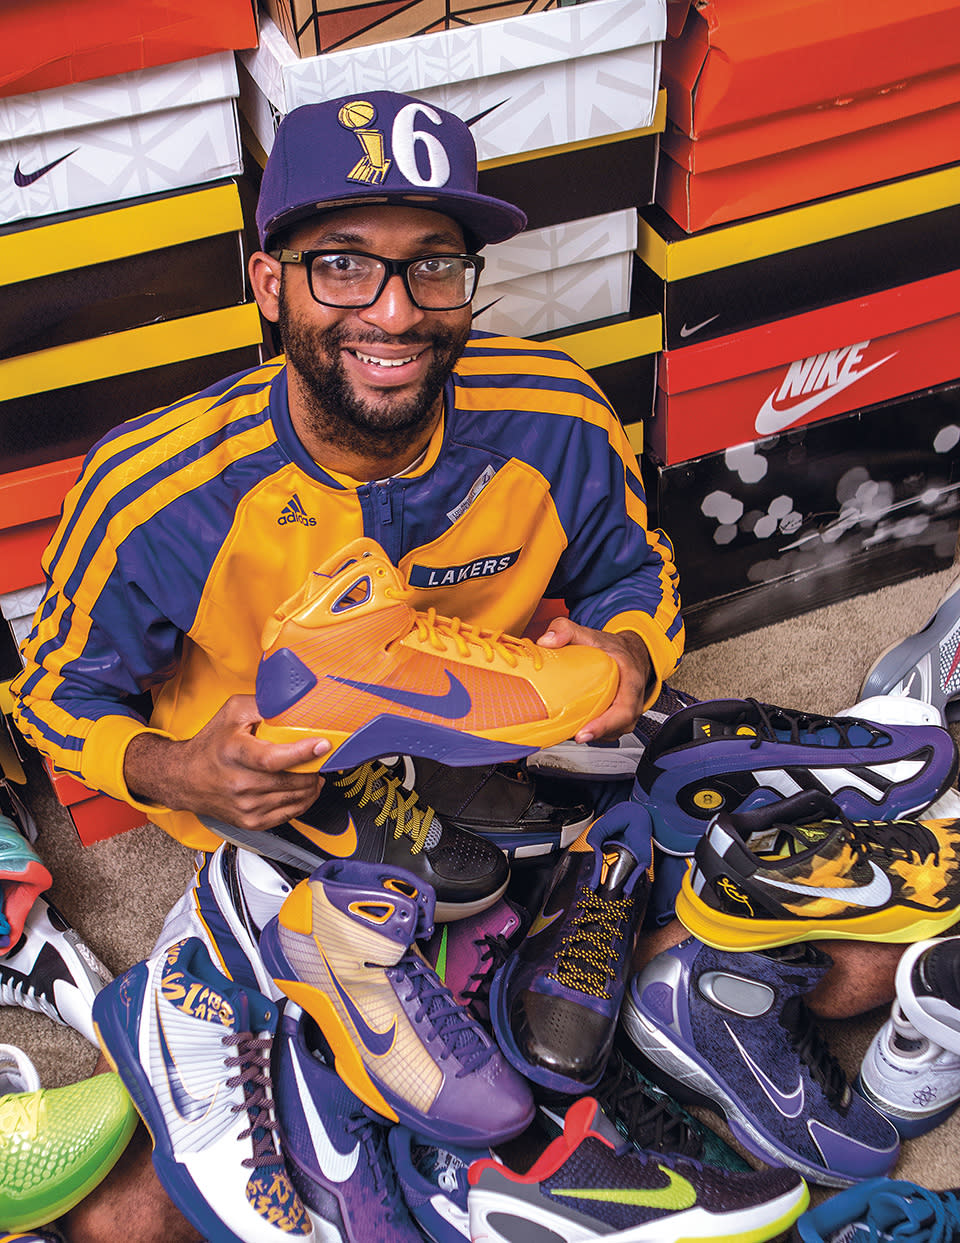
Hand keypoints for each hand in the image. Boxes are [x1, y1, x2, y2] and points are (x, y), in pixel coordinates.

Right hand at [123, 695, 330, 830]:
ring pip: (296, 798)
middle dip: (314, 768)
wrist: (184, 778)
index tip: (323, 745)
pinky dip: (304, 800)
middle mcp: (239, 783)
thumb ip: (264, 704)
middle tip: (320, 757)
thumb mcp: (233, 712)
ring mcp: (246, 806)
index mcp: (234, 753)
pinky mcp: (251, 821)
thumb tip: (294, 700)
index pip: (273, 758)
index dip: (302, 752)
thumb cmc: (212, 743)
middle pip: (292, 781)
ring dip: (312, 784)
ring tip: (314, 770)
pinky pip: (290, 814)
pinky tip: (304, 787)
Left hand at [536, 617, 651, 742]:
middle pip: (616, 727)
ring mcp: (627, 713)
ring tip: (566, 731)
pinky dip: (591, 732)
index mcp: (630, 681)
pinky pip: (606, 732)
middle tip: (567, 736)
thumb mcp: (590, 634)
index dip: (604, 725)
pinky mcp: (618, 719)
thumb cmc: (613, 648)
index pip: (623, 710)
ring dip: (590, 734)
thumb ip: (566, 630)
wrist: (629, 653)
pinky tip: (573, 727)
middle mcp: (633, 701)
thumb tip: (546, 641)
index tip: (583, 733)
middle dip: (592, 734)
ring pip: (610, 732)